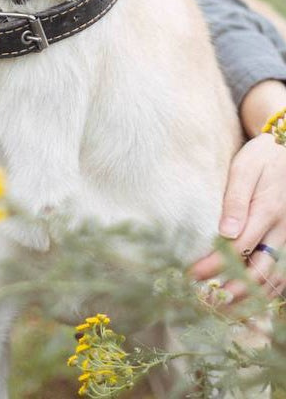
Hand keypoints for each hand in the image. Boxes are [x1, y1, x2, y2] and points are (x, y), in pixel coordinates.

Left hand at [190, 132, 285, 298]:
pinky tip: (249, 302)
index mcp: (267, 212)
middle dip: (232, 291)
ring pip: (274, 280)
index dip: (214, 265)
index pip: (237, 248)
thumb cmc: (263, 158)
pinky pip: (283, 276)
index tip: (191, 275)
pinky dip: (268, 293)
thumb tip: (225, 232)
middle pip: (258, 272)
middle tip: (206, 302)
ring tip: (224, 309)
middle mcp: (283, 231)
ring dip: (250, 298)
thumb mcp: (245, 169)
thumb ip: (235, 199)